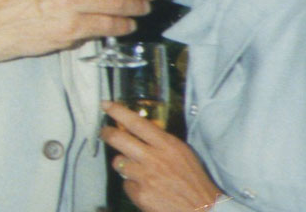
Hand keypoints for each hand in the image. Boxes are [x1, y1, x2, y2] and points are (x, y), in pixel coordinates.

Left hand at [100, 101, 222, 211]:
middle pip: (119, 139)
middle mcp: (153, 158)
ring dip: (123, 165)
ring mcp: (145, 177)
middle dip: (107, 133)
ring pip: (119, 163)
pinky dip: (133, 186)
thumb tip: (139, 132)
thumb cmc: (194, 180)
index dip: (118, 112)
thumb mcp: (182, 152)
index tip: (106, 104)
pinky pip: (126, 185)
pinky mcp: (141, 195)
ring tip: (136, 170)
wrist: (202, 209)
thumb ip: (161, 142)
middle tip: (103, 131)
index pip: (136, 122)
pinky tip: (146, 189)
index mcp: (166, 144)